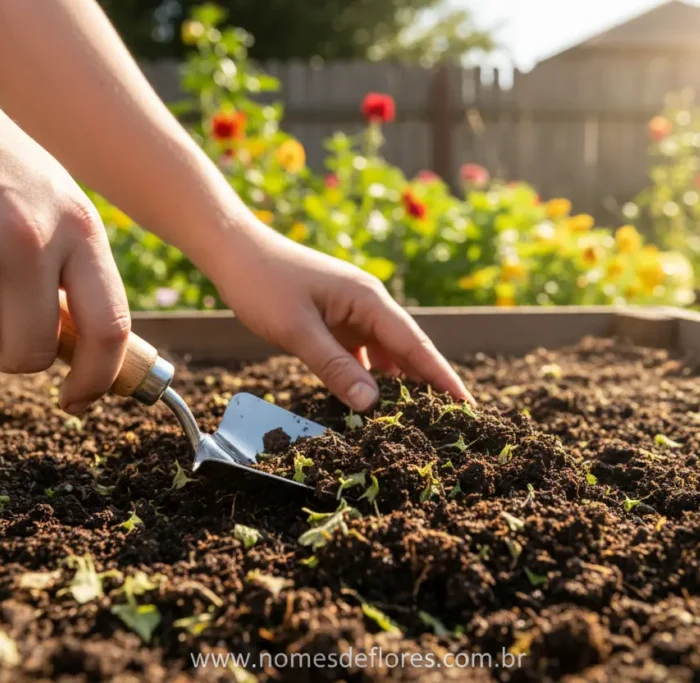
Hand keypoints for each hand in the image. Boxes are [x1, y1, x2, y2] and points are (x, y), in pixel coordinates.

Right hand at [0, 53, 129, 415]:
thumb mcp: (47, 201)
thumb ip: (67, 266)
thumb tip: (79, 349)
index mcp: (83, 226)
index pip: (114, 324)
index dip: (102, 376)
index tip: (82, 399)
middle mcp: (48, 239)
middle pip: (49, 351)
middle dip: (21, 358)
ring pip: (2, 353)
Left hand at [213, 223, 473, 412]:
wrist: (233, 251)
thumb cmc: (263, 283)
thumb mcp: (298, 331)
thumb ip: (334, 367)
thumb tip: (371, 405)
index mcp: (369, 300)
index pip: (416, 345)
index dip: (442, 377)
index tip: (467, 404)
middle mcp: (367, 305)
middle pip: (406, 350)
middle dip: (426, 384)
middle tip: (448, 422)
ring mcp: (350, 313)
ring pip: (382, 355)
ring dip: (395, 383)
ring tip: (413, 419)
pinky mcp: (333, 321)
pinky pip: (359, 354)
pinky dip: (366, 377)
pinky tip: (367, 401)